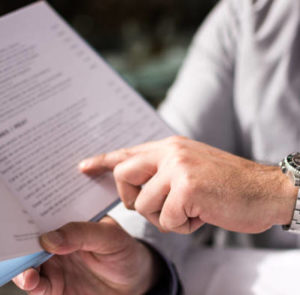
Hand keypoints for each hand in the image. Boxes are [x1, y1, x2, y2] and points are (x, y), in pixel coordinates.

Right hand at [13, 217, 158, 294]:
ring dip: (21, 262)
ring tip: (24, 265)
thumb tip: (48, 239)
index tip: (22, 212)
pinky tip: (31, 279)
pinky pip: (37, 284)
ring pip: (29, 261)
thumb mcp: (110, 236)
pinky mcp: (55, 285)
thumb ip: (82, 233)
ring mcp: (56, 263)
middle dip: (20, 237)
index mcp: (72, 222)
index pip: (48, 213)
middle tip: (13, 239)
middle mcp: (60, 241)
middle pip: (33, 237)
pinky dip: (30, 282)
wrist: (133, 282)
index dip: (33, 211)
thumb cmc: (124, 251)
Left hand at [79, 136, 297, 233]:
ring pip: (143, 205)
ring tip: (190, 210)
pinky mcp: (187, 188)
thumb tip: (137, 185)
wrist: (265, 189)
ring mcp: (178, 168)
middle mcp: (170, 152)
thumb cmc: (226, 184)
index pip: (127, 152)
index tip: (83, 167)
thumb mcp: (190, 169)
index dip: (102, 160)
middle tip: (156, 205)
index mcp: (169, 147)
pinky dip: (182, 226)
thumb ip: (163, 171)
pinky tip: (201, 215)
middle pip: (123, 176)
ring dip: (165, 217)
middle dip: (132, 199)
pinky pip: (166, 219)